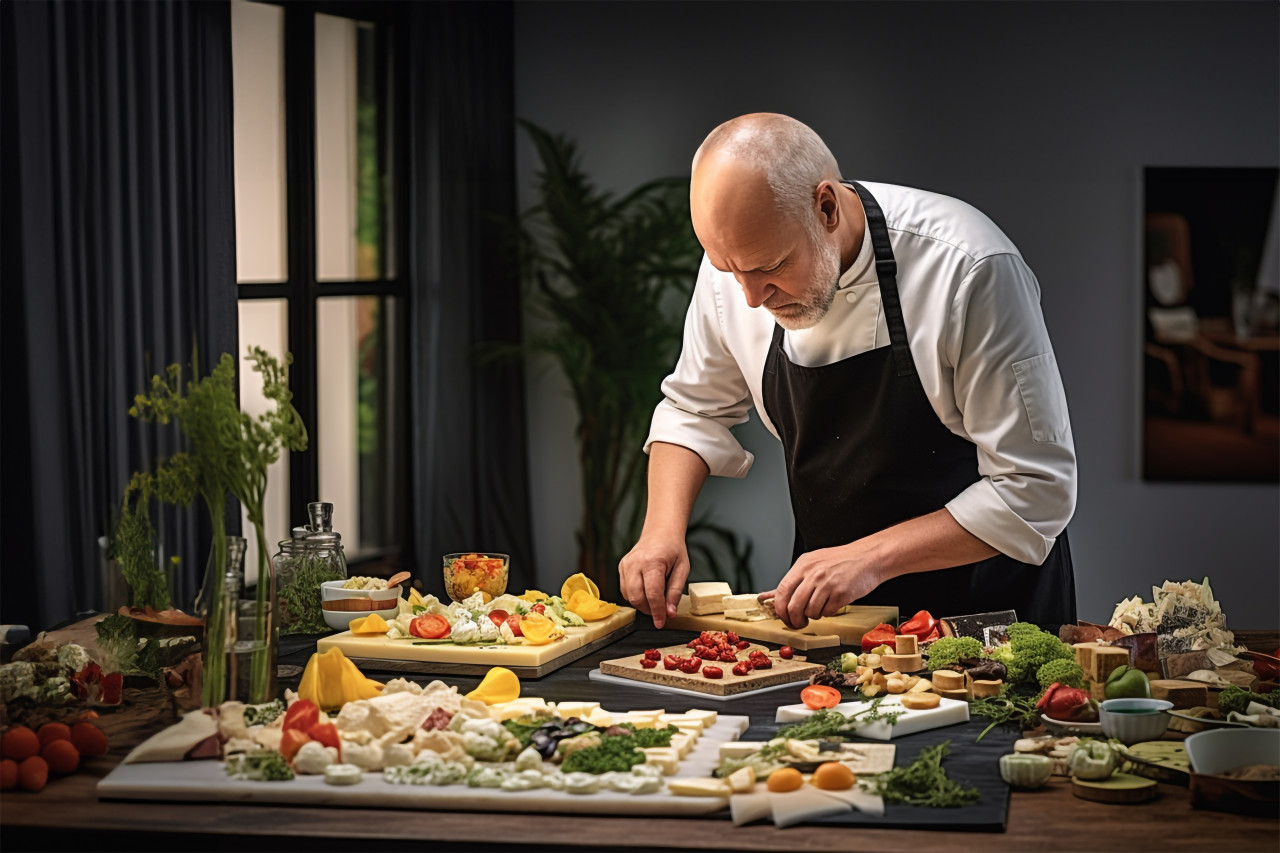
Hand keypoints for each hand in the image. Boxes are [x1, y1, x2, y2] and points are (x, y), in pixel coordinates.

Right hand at [618, 536, 689, 628]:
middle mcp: (635, 563)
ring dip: (642, 604)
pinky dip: (635, 596)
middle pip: (637, 597)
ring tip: (655, 600)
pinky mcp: (621, 566)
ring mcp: (626, 564)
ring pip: (628, 596)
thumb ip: (675, 592)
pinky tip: (646, 592)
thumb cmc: (673, 550)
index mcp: (652, 562)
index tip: (661, 623)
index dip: (657, 612)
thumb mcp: (683, 570)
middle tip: (661, 612)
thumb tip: (670, 613)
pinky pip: (624, 589)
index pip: (652, 594)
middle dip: (649, 610)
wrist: (660, 532)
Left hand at [764, 544, 884, 629]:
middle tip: (798, 623)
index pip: (782, 591)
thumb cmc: (840, 561)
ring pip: (810, 612)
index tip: (783, 616)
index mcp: (803, 565)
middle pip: (793, 606)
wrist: (869, 557)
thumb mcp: (813, 564)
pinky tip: (832, 603)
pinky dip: (828, 612)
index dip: (780, 609)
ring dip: (813, 616)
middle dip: (793, 620)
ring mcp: (827, 584)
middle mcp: (813, 574)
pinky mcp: (841, 594)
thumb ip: (792, 581)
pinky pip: (827, 612)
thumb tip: (767, 597)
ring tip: (819, 608)